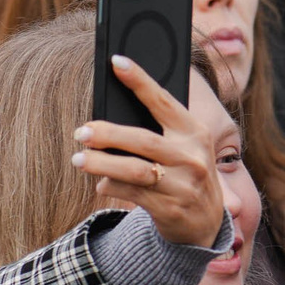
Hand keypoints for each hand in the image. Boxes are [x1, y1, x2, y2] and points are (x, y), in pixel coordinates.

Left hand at [75, 55, 225, 247]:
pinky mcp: (171, 209)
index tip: (117, 62)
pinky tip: (101, 182)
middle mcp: (192, 157)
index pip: (164, 101)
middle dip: (108, 134)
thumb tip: (110, 116)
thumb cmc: (186, 173)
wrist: (206, 223)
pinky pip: (133, 194)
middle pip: (143, 140)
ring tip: (78, 159)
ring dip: (102, 163)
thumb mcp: (184, 147)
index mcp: (195, 132)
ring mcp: (183, 185)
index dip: (140, 80)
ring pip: (135, 170)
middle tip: (82, 131)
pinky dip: (111, 185)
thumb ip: (159, 130)